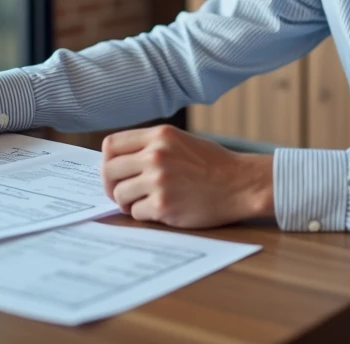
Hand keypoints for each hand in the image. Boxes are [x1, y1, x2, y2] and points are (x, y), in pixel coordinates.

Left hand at [101, 125, 273, 228]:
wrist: (241, 184)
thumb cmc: (213, 164)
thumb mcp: (181, 141)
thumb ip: (152, 146)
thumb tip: (118, 162)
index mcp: (160, 135)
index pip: (111, 145)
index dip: (108, 161)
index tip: (115, 172)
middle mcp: (156, 155)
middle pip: (109, 171)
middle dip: (112, 185)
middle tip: (123, 193)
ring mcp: (159, 181)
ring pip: (120, 194)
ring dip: (128, 202)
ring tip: (145, 202)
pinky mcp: (164, 205)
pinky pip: (136, 213)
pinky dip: (144, 214)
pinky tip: (161, 210)